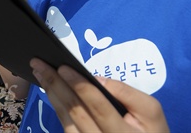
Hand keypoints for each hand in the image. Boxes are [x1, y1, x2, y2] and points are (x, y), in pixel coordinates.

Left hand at [30, 59, 169, 132]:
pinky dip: (56, 106)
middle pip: (75, 110)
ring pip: (65, 119)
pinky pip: (66, 126)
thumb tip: (97, 79)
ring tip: (40, 72)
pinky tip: (50, 89)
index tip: (63, 67)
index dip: (79, 85)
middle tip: (39, 63)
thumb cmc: (152, 132)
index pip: (97, 105)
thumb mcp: (152, 112)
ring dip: (51, 93)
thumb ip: (127, 93)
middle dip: (55, 84)